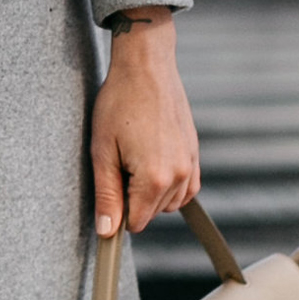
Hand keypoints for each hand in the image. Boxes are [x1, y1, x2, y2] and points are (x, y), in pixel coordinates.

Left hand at [90, 5, 199, 235]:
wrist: (146, 67)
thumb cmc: (119, 104)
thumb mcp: (103, 151)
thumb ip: (107, 195)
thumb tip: (107, 232)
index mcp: (155, 179)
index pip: (136, 223)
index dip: (117, 210)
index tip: (108, 187)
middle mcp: (180, 175)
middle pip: (152, 214)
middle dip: (132, 198)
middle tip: (119, 162)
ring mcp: (191, 164)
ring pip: (170, 203)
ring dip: (151, 193)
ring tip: (134, 157)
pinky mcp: (195, 153)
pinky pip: (187, 188)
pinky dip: (170, 185)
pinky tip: (152, 162)